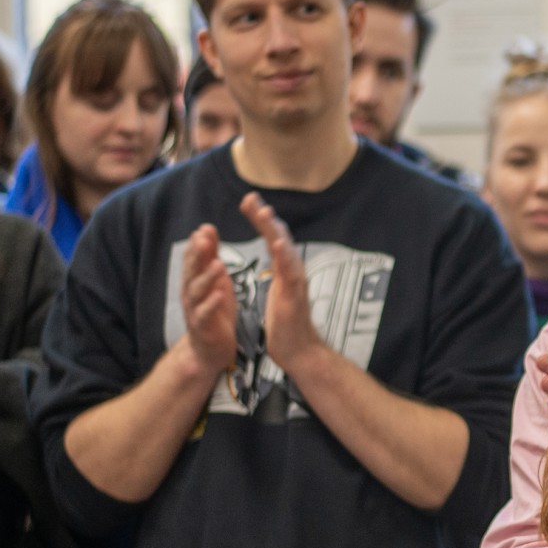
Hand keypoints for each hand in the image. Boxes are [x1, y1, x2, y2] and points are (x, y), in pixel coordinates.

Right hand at [179, 223, 238, 375]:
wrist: (208, 349)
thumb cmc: (213, 310)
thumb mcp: (215, 279)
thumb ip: (210, 256)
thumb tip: (206, 229)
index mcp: (194, 280)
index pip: (193, 259)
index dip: (197, 244)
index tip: (204, 229)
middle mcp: (190, 293)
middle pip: (191, 272)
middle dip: (197, 255)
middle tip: (203, 239)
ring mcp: (195, 310)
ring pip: (197, 291)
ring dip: (206, 277)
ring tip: (217, 263)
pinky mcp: (203, 326)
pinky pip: (205, 314)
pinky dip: (211, 303)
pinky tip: (220, 294)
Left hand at [241, 193, 325, 374]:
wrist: (298, 350)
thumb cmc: (285, 324)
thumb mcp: (277, 291)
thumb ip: (277, 272)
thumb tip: (275, 255)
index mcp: (284, 270)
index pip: (272, 238)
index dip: (261, 220)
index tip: (249, 202)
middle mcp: (292, 270)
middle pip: (279, 236)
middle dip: (265, 217)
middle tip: (251, 198)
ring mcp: (296, 281)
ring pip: (286, 250)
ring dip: (275, 230)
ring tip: (264, 212)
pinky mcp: (296, 295)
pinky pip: (292, 272)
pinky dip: (286, 256)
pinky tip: (279, 243)